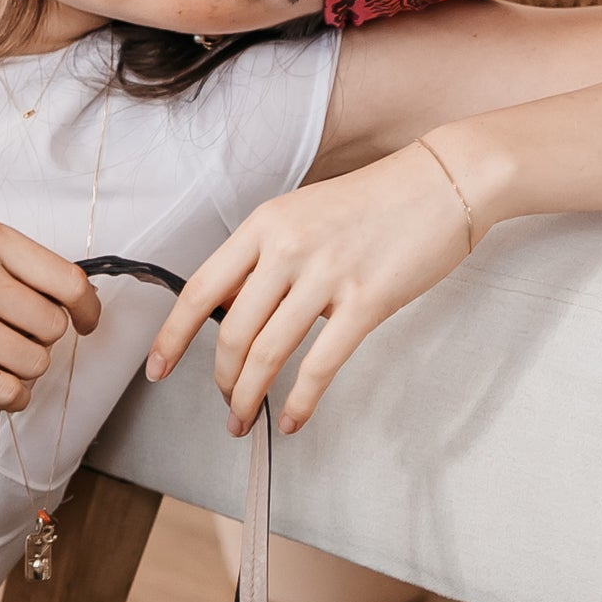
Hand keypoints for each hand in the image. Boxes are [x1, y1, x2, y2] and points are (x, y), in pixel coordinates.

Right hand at [0, 219, 99, 406]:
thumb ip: (4, 258)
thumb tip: (61, 294)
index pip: (68, 281)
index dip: (87, 309)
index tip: (85, 322)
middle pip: (53, 326)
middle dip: (44, 339)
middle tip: (18, 338)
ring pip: (33, 361)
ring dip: (27, 369)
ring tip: (2, 363)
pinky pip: (4, 389)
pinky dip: (14, 398)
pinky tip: (3, 391)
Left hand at [143, 142, 473, 434]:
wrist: (444, 182)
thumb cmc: (375, 202)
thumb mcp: (302, 215)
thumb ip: (266, 258)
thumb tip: (232, 311)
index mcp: (264, 225)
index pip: (199, 290)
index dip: (172, 336)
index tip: (158, 368)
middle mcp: (286, 248)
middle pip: (231, 332)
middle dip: (222, 380)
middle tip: (225, 403)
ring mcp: (326, 275)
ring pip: (268, 353)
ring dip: (250, 396)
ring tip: (245, 419)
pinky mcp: (367, 301)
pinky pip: (321, 364)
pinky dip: (300, 400)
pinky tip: (292, 419)